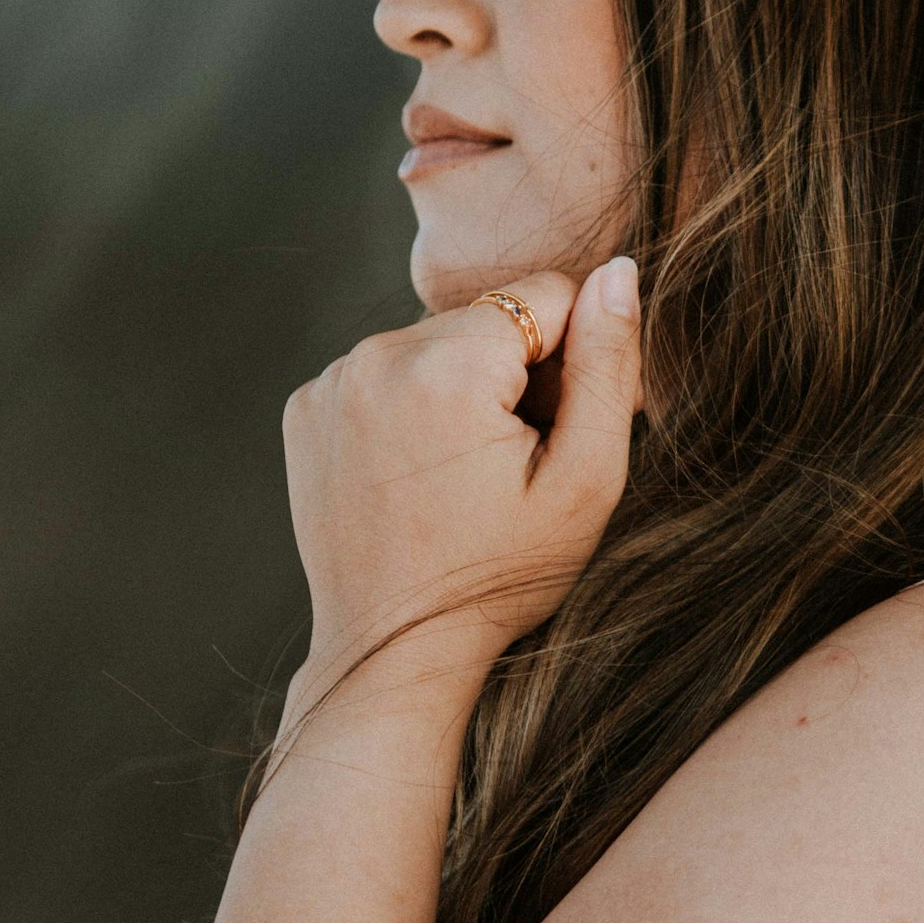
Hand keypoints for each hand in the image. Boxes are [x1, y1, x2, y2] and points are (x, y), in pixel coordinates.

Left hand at [281, 262, 640, 689]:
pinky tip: (413, 473)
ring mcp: (331, 380)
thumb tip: (618, 271)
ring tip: (457, 475)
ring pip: (433, 343)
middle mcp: (377, 353)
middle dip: (509, 373)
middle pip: (485, 320)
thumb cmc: (500, 577)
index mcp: (449, 365)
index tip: (547, 435)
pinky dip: (406, 406)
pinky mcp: (305, 407)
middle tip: (504, 464)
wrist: (393, 651)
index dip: (569, 362)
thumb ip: (607, 367)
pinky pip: (382, 372)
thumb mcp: (584, 482)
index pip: (547, 294)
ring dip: (456, 387)